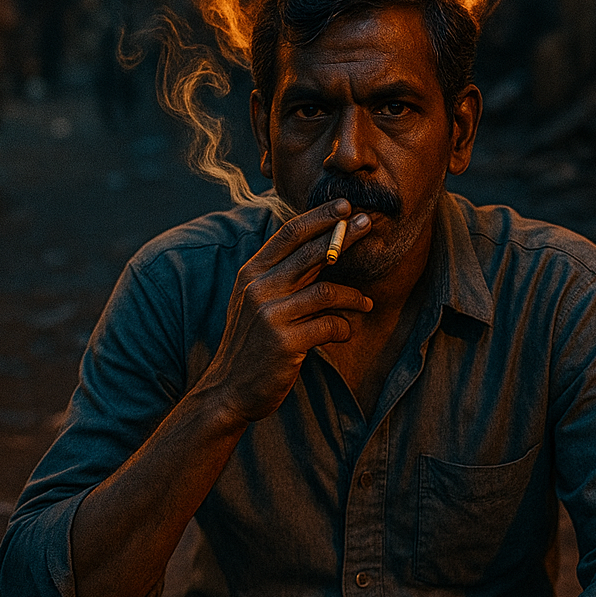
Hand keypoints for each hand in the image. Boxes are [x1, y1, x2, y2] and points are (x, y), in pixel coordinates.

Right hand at [198, 199, 372, 423]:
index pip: (288, 235)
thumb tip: (321, 250)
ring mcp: (270, 315)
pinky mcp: (285, 343)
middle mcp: (258, 289)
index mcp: (251, 274)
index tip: (344, 206)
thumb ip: (281, 277)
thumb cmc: (252, 344)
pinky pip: (328, 325)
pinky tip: (345, 331)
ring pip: (325, 290)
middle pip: (310, 253)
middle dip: (343, 236)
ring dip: (352, 296)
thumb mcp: (256, 303)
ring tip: (366, 303)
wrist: (229, 390)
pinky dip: (343, 327)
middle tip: (367, 224)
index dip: (318, 217)